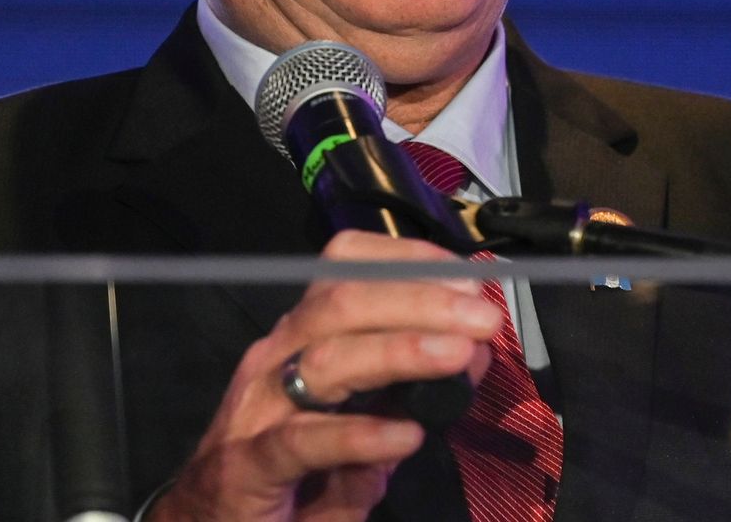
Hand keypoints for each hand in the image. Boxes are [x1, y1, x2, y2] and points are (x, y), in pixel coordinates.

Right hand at [148, 231, 499, 521]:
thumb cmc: (288, 470)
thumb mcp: (359, 422)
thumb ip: (407, 394)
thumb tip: (468, 359)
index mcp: (301, 336)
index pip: (344, 267)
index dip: (406, 260)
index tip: (465, 276)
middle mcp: (276, 358)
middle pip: (343, 303)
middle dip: (419, 300)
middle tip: (481, 317)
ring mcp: (259, 409)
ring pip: (327, 359)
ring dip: (400, 350)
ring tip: (457, 357)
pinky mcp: (249, 466)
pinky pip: (304, 440)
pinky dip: (359, 434)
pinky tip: (405, 435)